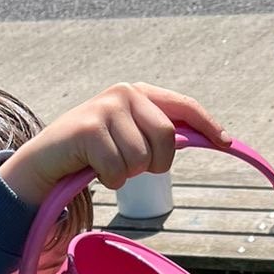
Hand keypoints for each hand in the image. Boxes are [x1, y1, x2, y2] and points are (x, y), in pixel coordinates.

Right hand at [0, 83, 229, 202]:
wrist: (47, 159)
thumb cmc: (93, 151)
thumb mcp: (129, 137)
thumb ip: (157, 134)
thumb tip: (191, 139)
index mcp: (140, 93)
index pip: (184, 106)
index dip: (207, 124)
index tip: (226, 142)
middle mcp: (125, 93)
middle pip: (167, 138)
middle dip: (155, 163)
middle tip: (133, 167)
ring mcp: (105, 108)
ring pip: (141, 158)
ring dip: (127, 174)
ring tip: (107, 165)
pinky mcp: (88, 129)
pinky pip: (118, 170)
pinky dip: (110, 180)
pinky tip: (93, 170)